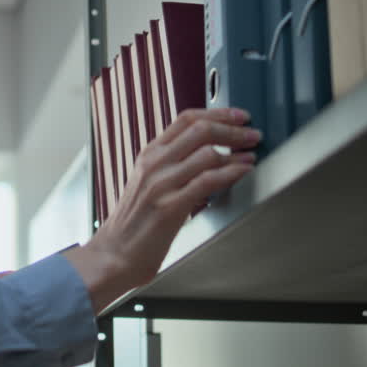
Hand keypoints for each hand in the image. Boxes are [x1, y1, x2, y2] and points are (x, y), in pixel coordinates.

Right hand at [65, 108, 259, 312]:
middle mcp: (154, 164)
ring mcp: (161, 184)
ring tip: (251, 156)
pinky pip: (208, 181)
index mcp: (149, 154)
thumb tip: (207, 153)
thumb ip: (171, 164)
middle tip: (252, 135)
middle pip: (201, 129)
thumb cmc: (134, 223)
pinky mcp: (170, 206)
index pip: (186, 119)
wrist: (114, 253)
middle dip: (233, 129)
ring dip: (237, 152)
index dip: (217, 112)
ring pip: (207, 152)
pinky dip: (232, 173)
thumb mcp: (148, 182)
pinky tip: (243, 172)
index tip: (238, 116)